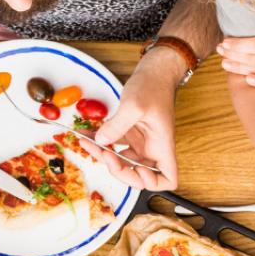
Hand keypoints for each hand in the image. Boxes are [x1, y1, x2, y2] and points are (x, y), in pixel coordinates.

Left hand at [86, 53, 182, 190]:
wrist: (154, 72)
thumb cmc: (153, 87)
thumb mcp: (134, 106)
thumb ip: (117, 126)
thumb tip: (101, 141)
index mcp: (162, 146)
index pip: (168, 179)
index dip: (152, 183)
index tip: (136, 171)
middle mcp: (153, 149)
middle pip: (139, 175)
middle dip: (118, 168)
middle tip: (102, 153)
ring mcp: (141, 143)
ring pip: (123, 161)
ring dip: (104, 156)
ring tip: (86, 143)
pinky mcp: (131, 134)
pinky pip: (115, 145)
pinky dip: (100, 142)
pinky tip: (86, 134)